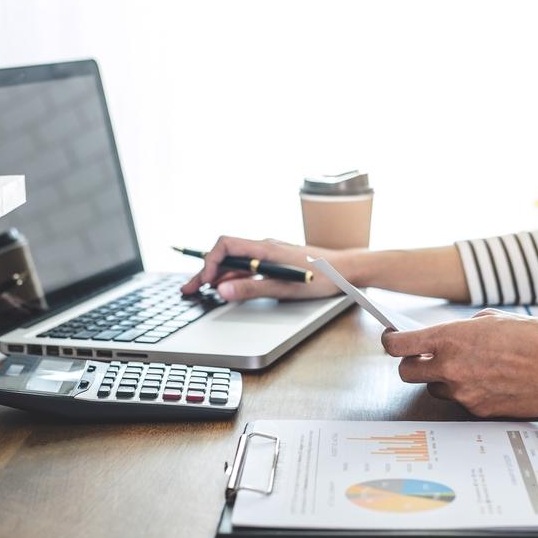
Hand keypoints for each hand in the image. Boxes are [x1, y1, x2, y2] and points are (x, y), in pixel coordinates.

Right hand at [180, 236, 354, 300]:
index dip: (210, 262)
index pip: (226, 246)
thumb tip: (222, 291)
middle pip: (226, 254)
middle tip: (189, 289)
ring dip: (218, 275)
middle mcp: (265, 246)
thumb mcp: (285, 288)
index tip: (204, 282)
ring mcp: (270, 253)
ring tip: (202, 291)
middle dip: (206, 271)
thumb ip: (252, 290)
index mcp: (265, 248)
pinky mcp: (276, 260)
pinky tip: (228, 288)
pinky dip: (234, 276)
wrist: (348, 269)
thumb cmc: (322, 277)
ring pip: (236, 261)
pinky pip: (248, 265)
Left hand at [381, 308, 537, 417]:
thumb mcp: (493, 319)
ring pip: (434, 389)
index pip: (398, 346)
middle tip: (424, 359)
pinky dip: (468, 392)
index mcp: (450, 339)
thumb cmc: (535, 339)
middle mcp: (450, 368)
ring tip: (469, 369)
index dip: (390, 342)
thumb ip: (464, 328)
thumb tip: (450, 336)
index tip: (392, 339)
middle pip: (406, 373)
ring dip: (442, 380)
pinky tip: (489, 381)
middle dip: (411, 365)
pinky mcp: (477, 410)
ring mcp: (463, 393)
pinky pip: (460, 401)